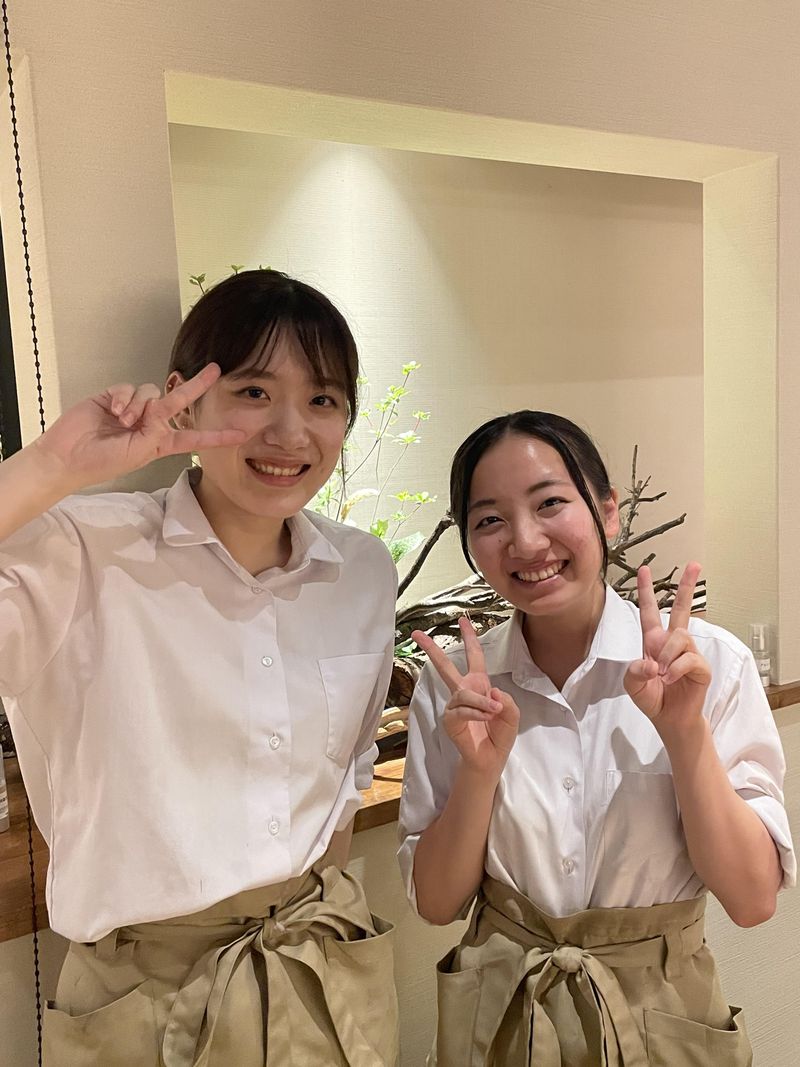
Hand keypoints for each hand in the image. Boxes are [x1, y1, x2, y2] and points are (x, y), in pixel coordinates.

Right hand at [31, 364, 245, 491]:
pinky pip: (129, 388)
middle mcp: (150, 423)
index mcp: (160, 442)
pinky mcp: (114, 396)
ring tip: (124, 421)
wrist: (69, 456)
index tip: (241, 435)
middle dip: (197, 385)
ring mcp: (132, 409)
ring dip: (140, 406)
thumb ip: (156, 432)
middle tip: (216, 370)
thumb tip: (161, 410)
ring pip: (150, 392)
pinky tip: (114, 411)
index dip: (216, 436)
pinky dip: (125, 399)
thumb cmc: (104, 462)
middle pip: (178, 400)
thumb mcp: (140, 453)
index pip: (193, 438)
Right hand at [412, 617, 519, 777]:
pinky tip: (486, 717)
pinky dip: (476, 712)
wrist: (490, 759)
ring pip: (464, 693)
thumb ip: (506, 701)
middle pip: (445, 666)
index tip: (462, 620)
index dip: (470, 638)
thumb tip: (490, 691)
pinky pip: (462, 710)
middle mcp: (463, 691)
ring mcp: (454, 706)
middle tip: (417, 633)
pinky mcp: (450, 720)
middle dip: (432, 649)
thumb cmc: (500, 735)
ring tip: (494, 712)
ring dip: (481, 702)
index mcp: (479, 684)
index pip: (474, 656)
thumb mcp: (512, 715)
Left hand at [624, 563, 710, 732]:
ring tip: (662, 672)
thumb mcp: (632, 685)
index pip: (649, 611)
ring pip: (680, 636)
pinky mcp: (701, 667)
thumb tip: (653, 662)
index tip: (645, 569)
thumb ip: (634, 672)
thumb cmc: (652, 698)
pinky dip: (677, 668)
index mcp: (653, 642)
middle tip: (694, 564)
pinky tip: (671, 678)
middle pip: (680, 609)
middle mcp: (672, 643)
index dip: (646, 591)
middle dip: (686, 586)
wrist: (669, 719)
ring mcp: (688, 653)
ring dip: (668, 654)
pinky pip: (689, 658)